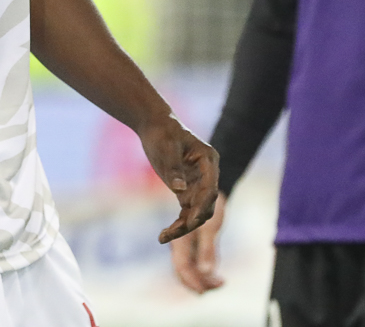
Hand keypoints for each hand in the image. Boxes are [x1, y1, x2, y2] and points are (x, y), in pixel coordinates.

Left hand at [138, 111, 219, 244]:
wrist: (154, 126)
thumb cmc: (162, 132)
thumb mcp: (166, 147)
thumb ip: (174, 167)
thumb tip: (179, 190)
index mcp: (209, 160)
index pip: (210, 188)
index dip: (202, 206)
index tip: (190, 222)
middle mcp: (208, 175)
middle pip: (206, 204)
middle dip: (192, 221)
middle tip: (173, 233)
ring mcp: (198, 185)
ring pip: (197, 212)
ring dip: (184, 227)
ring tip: (164, 237)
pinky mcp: (187, 191)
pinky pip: (186, 212)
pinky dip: (178, 224)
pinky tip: (164, 236)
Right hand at [171, 191, 225, 292]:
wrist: (209, 190)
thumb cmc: (209, 206)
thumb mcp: (210, 227)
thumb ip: (208, 250)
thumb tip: (207, 272)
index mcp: (180, 240)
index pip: (182, 267)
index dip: (192, 281)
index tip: (204, 292)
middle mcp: (180, 245)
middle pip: (184, 271)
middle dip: (198, 283)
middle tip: (216, 287)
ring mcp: (187, 246)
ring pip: (191, 269)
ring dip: (203, 279)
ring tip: (221, 282)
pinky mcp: (195, 245)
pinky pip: (197, 264)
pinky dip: (206, 273)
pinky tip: (218, 277)